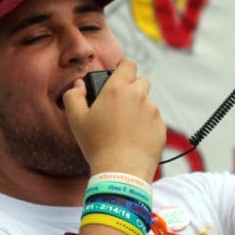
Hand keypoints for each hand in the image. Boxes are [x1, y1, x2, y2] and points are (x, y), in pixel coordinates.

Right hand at [62, 58, 166, 178]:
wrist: (121, 170)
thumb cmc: (97, 145)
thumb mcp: (76, 119)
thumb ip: (73, 96)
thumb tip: (79, 85)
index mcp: (117, 89)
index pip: (128, 64)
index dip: (124, 67)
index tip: (119, 73)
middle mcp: (139, 96)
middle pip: (141, 81)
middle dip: (132, 88)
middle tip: (119, 104)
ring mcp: (153, 111)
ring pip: (147, 102)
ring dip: (139, 108)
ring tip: (124, 127)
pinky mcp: (161, 127)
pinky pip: (154, 119)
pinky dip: (146, 124)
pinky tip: (134, 138)